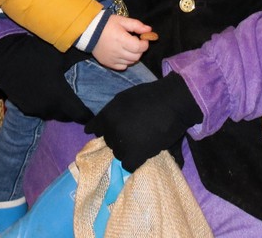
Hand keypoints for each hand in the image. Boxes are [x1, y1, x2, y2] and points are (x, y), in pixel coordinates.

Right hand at [0, 35, 92, 123]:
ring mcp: (35, 110)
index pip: (79, 114)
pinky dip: (47, 107)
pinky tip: (48, 96)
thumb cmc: (35, 54)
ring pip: (53, 115)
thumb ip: (80, 59)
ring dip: (60, 110)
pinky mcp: (25, 108)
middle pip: (67, 116)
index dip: (87, 115)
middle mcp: (49, 107)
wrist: (4, 58)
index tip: (94, 112)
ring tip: (65, 99)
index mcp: (60, 96)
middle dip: (74, 112)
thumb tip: (98, 56)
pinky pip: (41, 112)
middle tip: (80, 102)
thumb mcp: (61, 54)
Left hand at [86, 73, 201, 171]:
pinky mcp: (136, 154)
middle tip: (135, 133)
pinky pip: (128, 165)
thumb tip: (89, 131)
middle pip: (109, 142)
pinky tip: (144, 152)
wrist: (173, 101)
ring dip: (128, 150)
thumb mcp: (123, 99)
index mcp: (107, 115)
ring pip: (118, 154)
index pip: (95, 129)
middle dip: (119, 139)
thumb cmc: (151, 96)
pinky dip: (135, 161)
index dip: (106, 130)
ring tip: (142, 141)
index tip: (116, 130)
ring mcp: (123, 142)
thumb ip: (108, 114)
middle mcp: (111, 129)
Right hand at [92, 15, 150, 69]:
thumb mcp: (122, 21)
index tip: (143, 38)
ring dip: (133, 55)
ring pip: (130, 62)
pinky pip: (122, 67)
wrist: (89, 31)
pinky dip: (126, 62)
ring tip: (128, 47)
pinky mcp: (108, 63)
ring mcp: (112, 59)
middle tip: (135, 42)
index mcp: (121, 39)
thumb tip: (149, 30)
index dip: (145, 44)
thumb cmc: (107, 24)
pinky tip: (122, 54)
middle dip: (140, 49)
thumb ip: (136, 25)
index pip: (139, 47)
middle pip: (136, 56)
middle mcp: (117, 51)